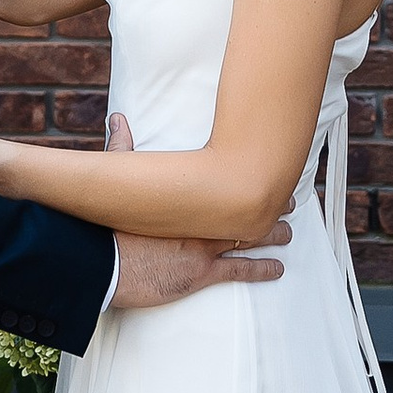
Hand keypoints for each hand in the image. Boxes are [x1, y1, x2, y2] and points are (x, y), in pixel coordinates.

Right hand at [95, 111, 287, 310]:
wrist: (102, 259)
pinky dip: (261, 270)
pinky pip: (239, 270)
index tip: (265, 175)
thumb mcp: (116, 178)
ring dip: (271, 236)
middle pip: (244, 209)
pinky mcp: (200, 273)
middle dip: (269, 206)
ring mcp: (203, 247)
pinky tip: (278, 269)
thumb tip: (118, 118)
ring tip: (288, 234)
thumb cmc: (106, 222)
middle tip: (290, 203)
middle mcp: (201, 220)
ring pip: (248, 238)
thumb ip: (122, 147)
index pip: (225, 183)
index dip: (247, 179)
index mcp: (185, 197)